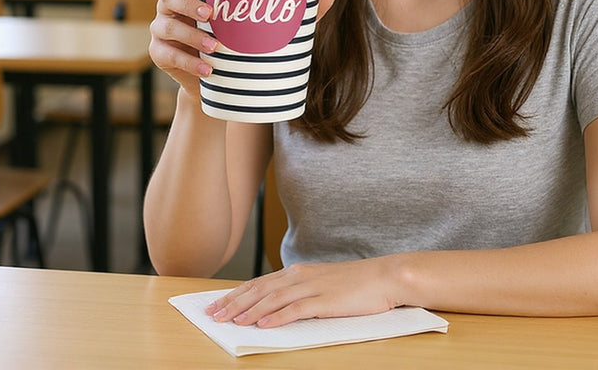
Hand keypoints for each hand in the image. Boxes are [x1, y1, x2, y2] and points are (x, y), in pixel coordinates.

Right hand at [149, 0, 336, 100]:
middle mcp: (174, 5)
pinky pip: (168, 55)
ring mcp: (164, 31)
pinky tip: (208, 69)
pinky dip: (189, 62)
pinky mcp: (162, 55)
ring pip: (166, 25)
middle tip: (212, 13)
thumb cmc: (245, 42)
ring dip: (192, 35)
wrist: (225, 85)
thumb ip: (297, 10)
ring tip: (217, 46)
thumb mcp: (268, 25)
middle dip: (186, 2)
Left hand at [205, 257, 399, 327]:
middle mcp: (300, 276)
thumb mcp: (321, 284)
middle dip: (234, 303)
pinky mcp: (326, 300)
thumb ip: (298, 292)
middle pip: (260, 290)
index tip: (215, 305)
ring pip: (274, 299)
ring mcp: (313, 287)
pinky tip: (264, 326)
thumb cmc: (354, 283)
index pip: (259, 283)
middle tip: (212, 316)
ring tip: (231, 322)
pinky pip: (297, 309)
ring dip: (250, 311)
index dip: (235, 295)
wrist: (384, 276)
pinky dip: (278, 317)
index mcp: (298, 272)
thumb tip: (273, 308)